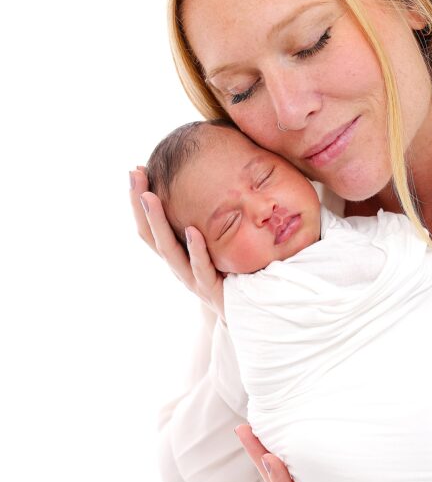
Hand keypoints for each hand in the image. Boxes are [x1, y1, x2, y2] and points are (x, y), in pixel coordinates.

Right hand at [129, 167, 225, 317]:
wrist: (245, 310)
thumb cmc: (230, 272)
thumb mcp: (214, 242)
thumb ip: (209, 217)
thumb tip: (210, 177)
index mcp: (176, 253)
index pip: (150, 224)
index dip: (139, 200)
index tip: (136, 171)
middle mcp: (177, 265)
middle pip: (151, 234)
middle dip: (141, 204)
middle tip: (135, 176)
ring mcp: (191, 278)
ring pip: (169, 250)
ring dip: (158, 221)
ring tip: (150, 196)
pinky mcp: (210, 289)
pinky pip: (200, 268)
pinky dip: (196, 250)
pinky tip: (192, 231)